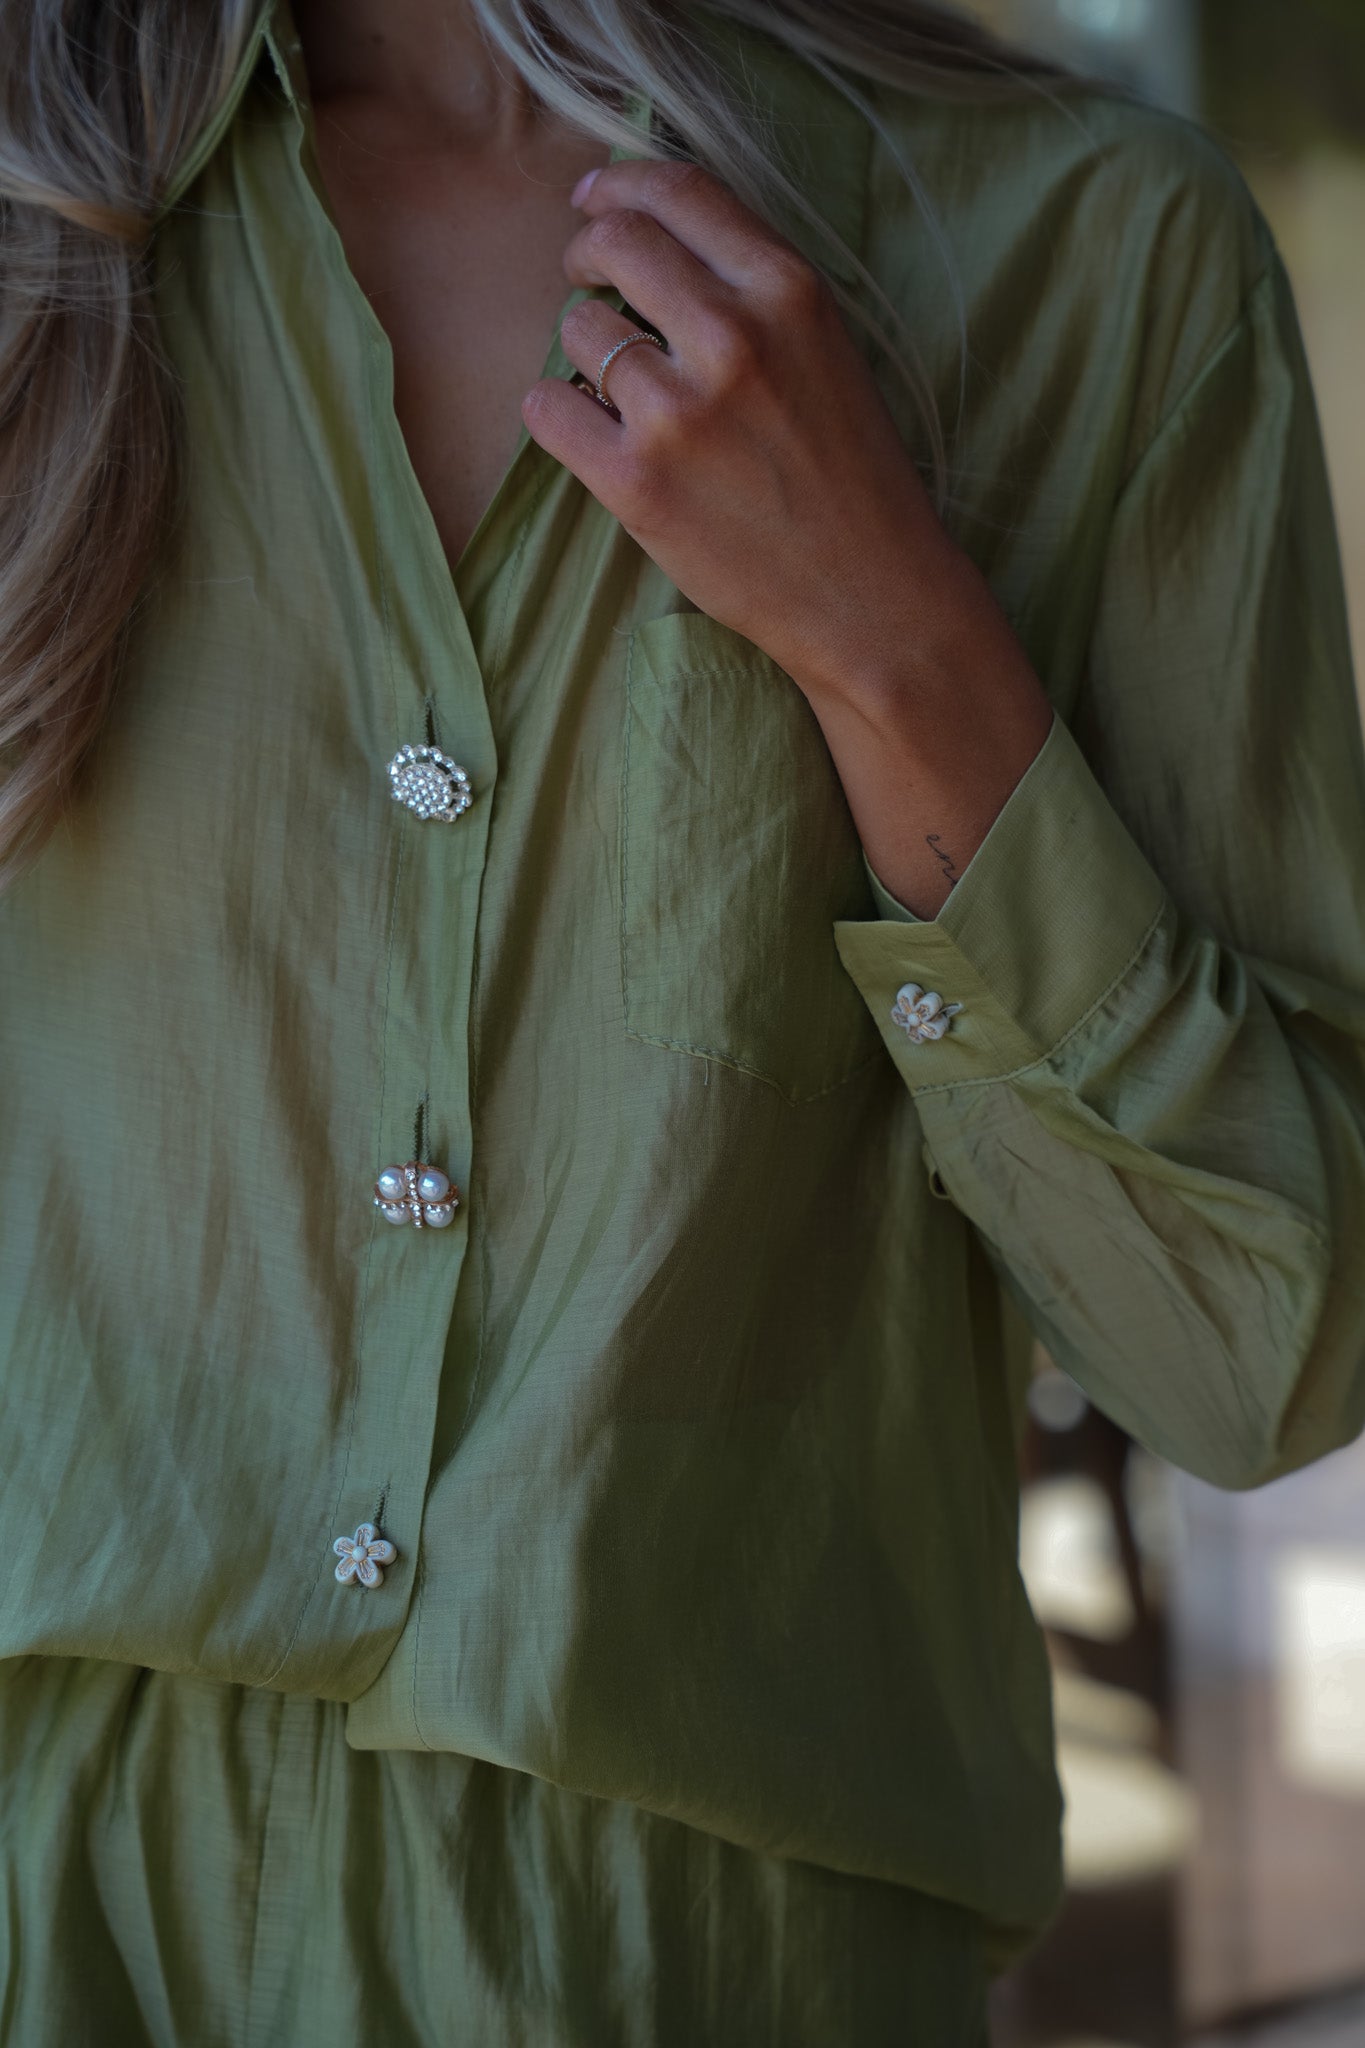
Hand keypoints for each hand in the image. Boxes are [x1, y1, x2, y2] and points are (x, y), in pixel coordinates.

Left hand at [521, 156, 1054, 917]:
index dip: (620, 185)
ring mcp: (679, 411)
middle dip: (586, 255)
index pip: (678, 193)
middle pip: (614, 245)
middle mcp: (733, 336)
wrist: (872, 597)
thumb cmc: (852, 478)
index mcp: (789, 290)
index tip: (595, 198)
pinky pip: (548, 409)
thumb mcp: (826, 351)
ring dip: (583, 354)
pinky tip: (586, 432)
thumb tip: (651, 232)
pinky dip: (555, 413)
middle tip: (586, 283)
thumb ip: (753, 290)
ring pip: (577, 332)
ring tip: (622, 395)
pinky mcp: (637, 481)